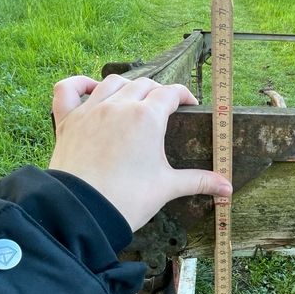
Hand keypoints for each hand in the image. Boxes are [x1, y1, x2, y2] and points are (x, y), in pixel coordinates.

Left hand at [49, 75, 231, 230]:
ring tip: (134, 98)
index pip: (171, 93)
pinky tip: (90, 88)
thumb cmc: (128, 199)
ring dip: (127, 86)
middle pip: (144, 84)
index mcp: (147, 117)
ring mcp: (91, 110)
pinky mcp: (67, 121)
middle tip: (165, 108)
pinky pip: (68, 89)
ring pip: (112, 82)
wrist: (83, 211)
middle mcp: (119, 105)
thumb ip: (199, 181)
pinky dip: (78, 83)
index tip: (190, 105)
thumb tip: (227, 187)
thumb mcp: (168, 188)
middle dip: (157, 91)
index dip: (184, 95)